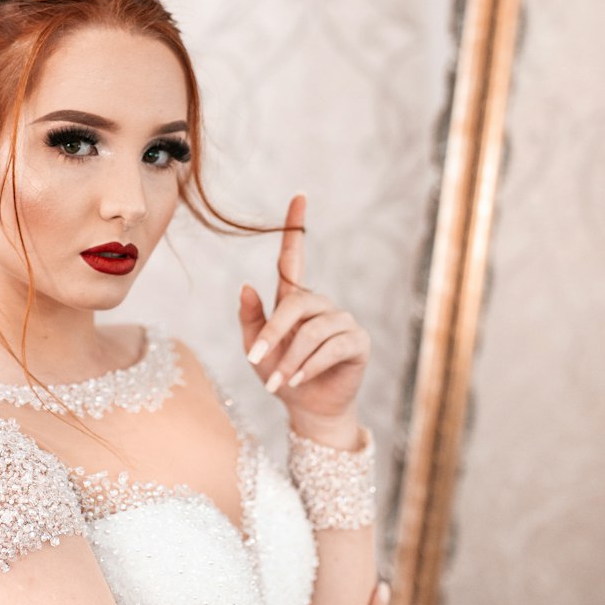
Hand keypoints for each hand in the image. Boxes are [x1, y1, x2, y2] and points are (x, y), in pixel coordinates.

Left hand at [238, 192, 370, 425]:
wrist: (306, 408)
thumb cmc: (279, 374)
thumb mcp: (256, 348)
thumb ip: (251, 318)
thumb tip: (246, 285)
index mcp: (294, 299)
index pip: (294, 257)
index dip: (296, 227)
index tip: (298, 197)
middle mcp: (321, 304)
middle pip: (296, 303)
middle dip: (274, 332)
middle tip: (255, 359)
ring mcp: (342, 321)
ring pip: (313, 330)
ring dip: (291, 358)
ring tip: (276, 381)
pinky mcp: (357, 342)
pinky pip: (333, 346)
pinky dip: (311, 364)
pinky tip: (298, 379)